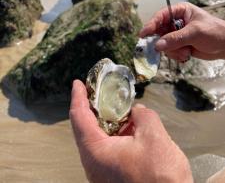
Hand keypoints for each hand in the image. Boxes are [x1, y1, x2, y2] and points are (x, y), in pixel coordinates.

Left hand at [70, 80, 192, 182]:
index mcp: (95, 152)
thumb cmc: (160, 177)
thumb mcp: (154, 137)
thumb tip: (137, 112)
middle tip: (99, 90)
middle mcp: (94, 163)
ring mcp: (103, 172)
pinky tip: (130, 125)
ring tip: (118, 104)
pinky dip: (117, 133)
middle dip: (93, 106)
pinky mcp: (114, 176)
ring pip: (100, 139)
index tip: (78, 83)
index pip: (79, 117)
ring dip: (109, 120)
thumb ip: (144, 116)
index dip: (78, 97)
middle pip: (86, 127)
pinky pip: (110, 149)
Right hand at [140, 2, 224, 60]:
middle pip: (159, 31)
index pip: (161, 16)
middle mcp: (175, 22)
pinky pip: (169, 51)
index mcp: (180, 11)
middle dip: (163, 42)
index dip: (151, 24)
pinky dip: (176, 55)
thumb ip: (176, 39)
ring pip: (163, 44)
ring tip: (185, 52)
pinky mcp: (178, 45)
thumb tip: (157, 46)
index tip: (143, 34)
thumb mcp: (195, 33)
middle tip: (163, 49)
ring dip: (172, 50)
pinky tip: (186, 55)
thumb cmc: (214, 32)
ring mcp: (176, 34)